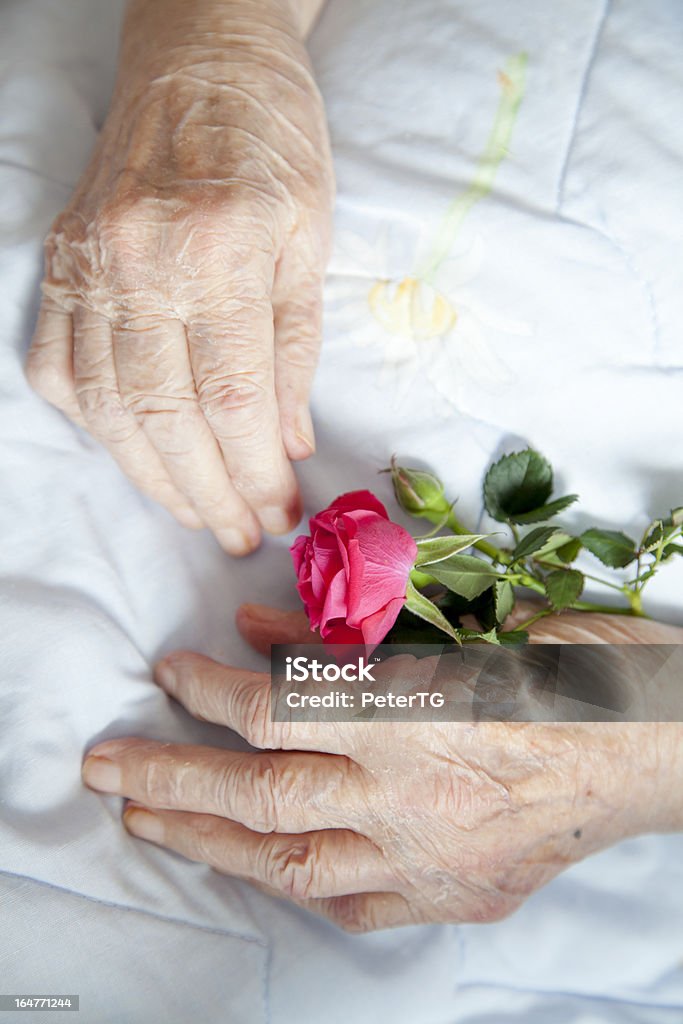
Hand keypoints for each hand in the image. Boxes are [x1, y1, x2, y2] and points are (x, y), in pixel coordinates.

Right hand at [26, 0, 333, 552]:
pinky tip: (132, 450)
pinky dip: (94, 423)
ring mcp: (89, 263)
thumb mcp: (312, 239)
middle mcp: (141, 261)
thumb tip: (287, 444)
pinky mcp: (62, 261)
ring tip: (197, 510)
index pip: (232, 400)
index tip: (279, 514)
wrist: (200, 57)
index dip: (254, 474)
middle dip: (208, 494)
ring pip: (108, 407)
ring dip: (152, 476)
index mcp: (220, 250)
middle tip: (240, 534)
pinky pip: (58, 366)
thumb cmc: (274, 143)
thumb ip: (296, 349)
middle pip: (165, 419)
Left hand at [82, 604, 682, 931]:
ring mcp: (437, 861)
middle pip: (260, 795)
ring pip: (293, 863)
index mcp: (424, 718)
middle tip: (104, 768)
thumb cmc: (587, 669)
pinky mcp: (461, 896)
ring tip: (146, 823)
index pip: (278, 708)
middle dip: (168, 781)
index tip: (171, 672)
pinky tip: (269, 872)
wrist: (671, 749)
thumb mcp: (473, 626)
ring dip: (209, 843)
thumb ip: (360, 638)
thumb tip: (264, 631)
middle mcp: (419, 799)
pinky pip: (361, 908)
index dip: (210, 687)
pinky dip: (305, 885)